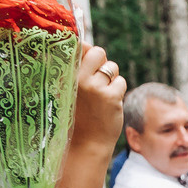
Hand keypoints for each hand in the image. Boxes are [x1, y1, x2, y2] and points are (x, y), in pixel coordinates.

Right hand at [67, 44, 127, 163]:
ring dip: (111, 78)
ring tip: (101, 95)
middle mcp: (79, 78)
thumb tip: (86, 44)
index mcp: (66, 75)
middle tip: (98, 79)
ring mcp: (95, 87)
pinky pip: (121, 81)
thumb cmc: (77, 114)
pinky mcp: (111, 96)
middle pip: (98, 52)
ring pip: (112, 67)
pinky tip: (109, 103)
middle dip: (102, 62)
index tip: (87, 59)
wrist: (86, 143)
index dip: (86, 49)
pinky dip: (118, 90)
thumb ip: (75, 68)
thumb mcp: (68, 90)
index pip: (78, 47)